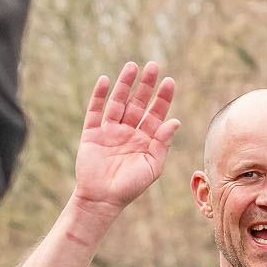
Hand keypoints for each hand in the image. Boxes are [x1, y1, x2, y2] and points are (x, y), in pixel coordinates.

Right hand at [73, 62, 179, 217]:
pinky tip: (105, 80)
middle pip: (138, 103)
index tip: (169, 82)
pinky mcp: (92, 134)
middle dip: (145, 85)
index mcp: (145, 139)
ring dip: (124, 84)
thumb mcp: (152, 166)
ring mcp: (110, 131)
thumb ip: (162, 143)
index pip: (156, 113)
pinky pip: (95, 111)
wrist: (103, 200)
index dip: (162, 98)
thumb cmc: (130, 187)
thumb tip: (175, 121)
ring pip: (118, 102)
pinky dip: (99, 96)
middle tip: (153, 66)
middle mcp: (128, 132)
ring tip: (132, 67)